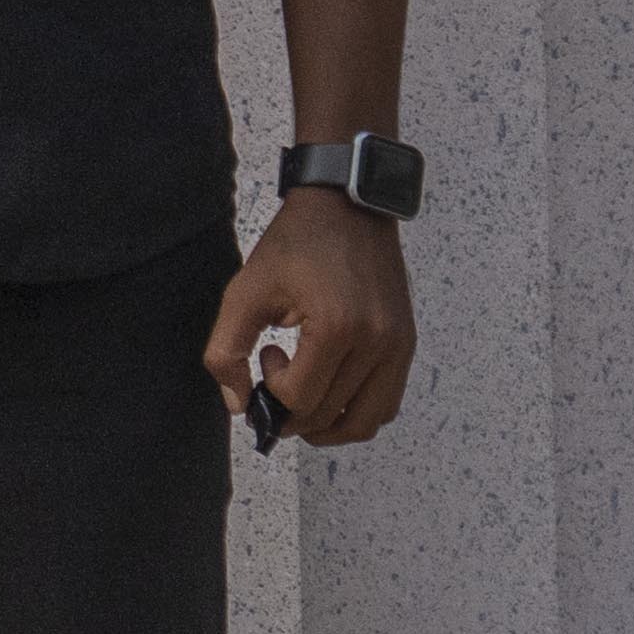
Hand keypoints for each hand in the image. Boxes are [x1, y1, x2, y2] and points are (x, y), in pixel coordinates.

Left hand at [204, 185, 414, 447]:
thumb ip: (227, 350)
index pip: (301, 399)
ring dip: (328, 426)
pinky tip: (330, 388)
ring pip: (365, 421)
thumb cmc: (297, 243)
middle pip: (331, 415)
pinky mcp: (406, 345)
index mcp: (337, 328)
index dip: (271, 393)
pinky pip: (387, 403)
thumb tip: (237, 405)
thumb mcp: (246, 289)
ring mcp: (398, 347)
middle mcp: (377, 343)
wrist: (345, 207)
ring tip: (301, 397)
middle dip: (293, 413)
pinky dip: (357, 412)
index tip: (266, 356)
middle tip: (274, 382)